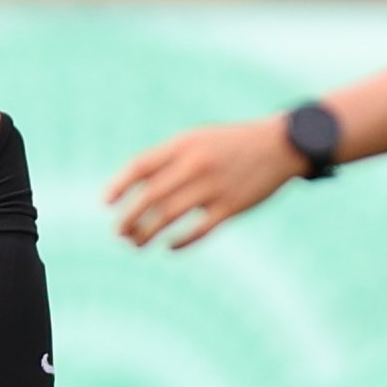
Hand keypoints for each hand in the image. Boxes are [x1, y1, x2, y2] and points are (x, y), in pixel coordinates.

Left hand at [107, 117, 304, 248]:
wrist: (281, 145)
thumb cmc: (230, 144)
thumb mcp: (197, 140)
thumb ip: (167, 160)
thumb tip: (133, 189)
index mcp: (183, 145)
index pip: (141, 166)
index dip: (120, 186)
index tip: (106, 203)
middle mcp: (196, 164)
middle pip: (150, 196)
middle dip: (129, 217)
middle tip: (119, 232)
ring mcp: (214, 186)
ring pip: (169, 216)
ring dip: (147, 233)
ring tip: (137, 243)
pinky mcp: (232, 207)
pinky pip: (198, 231)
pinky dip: (180, 242)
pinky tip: (169, 247)